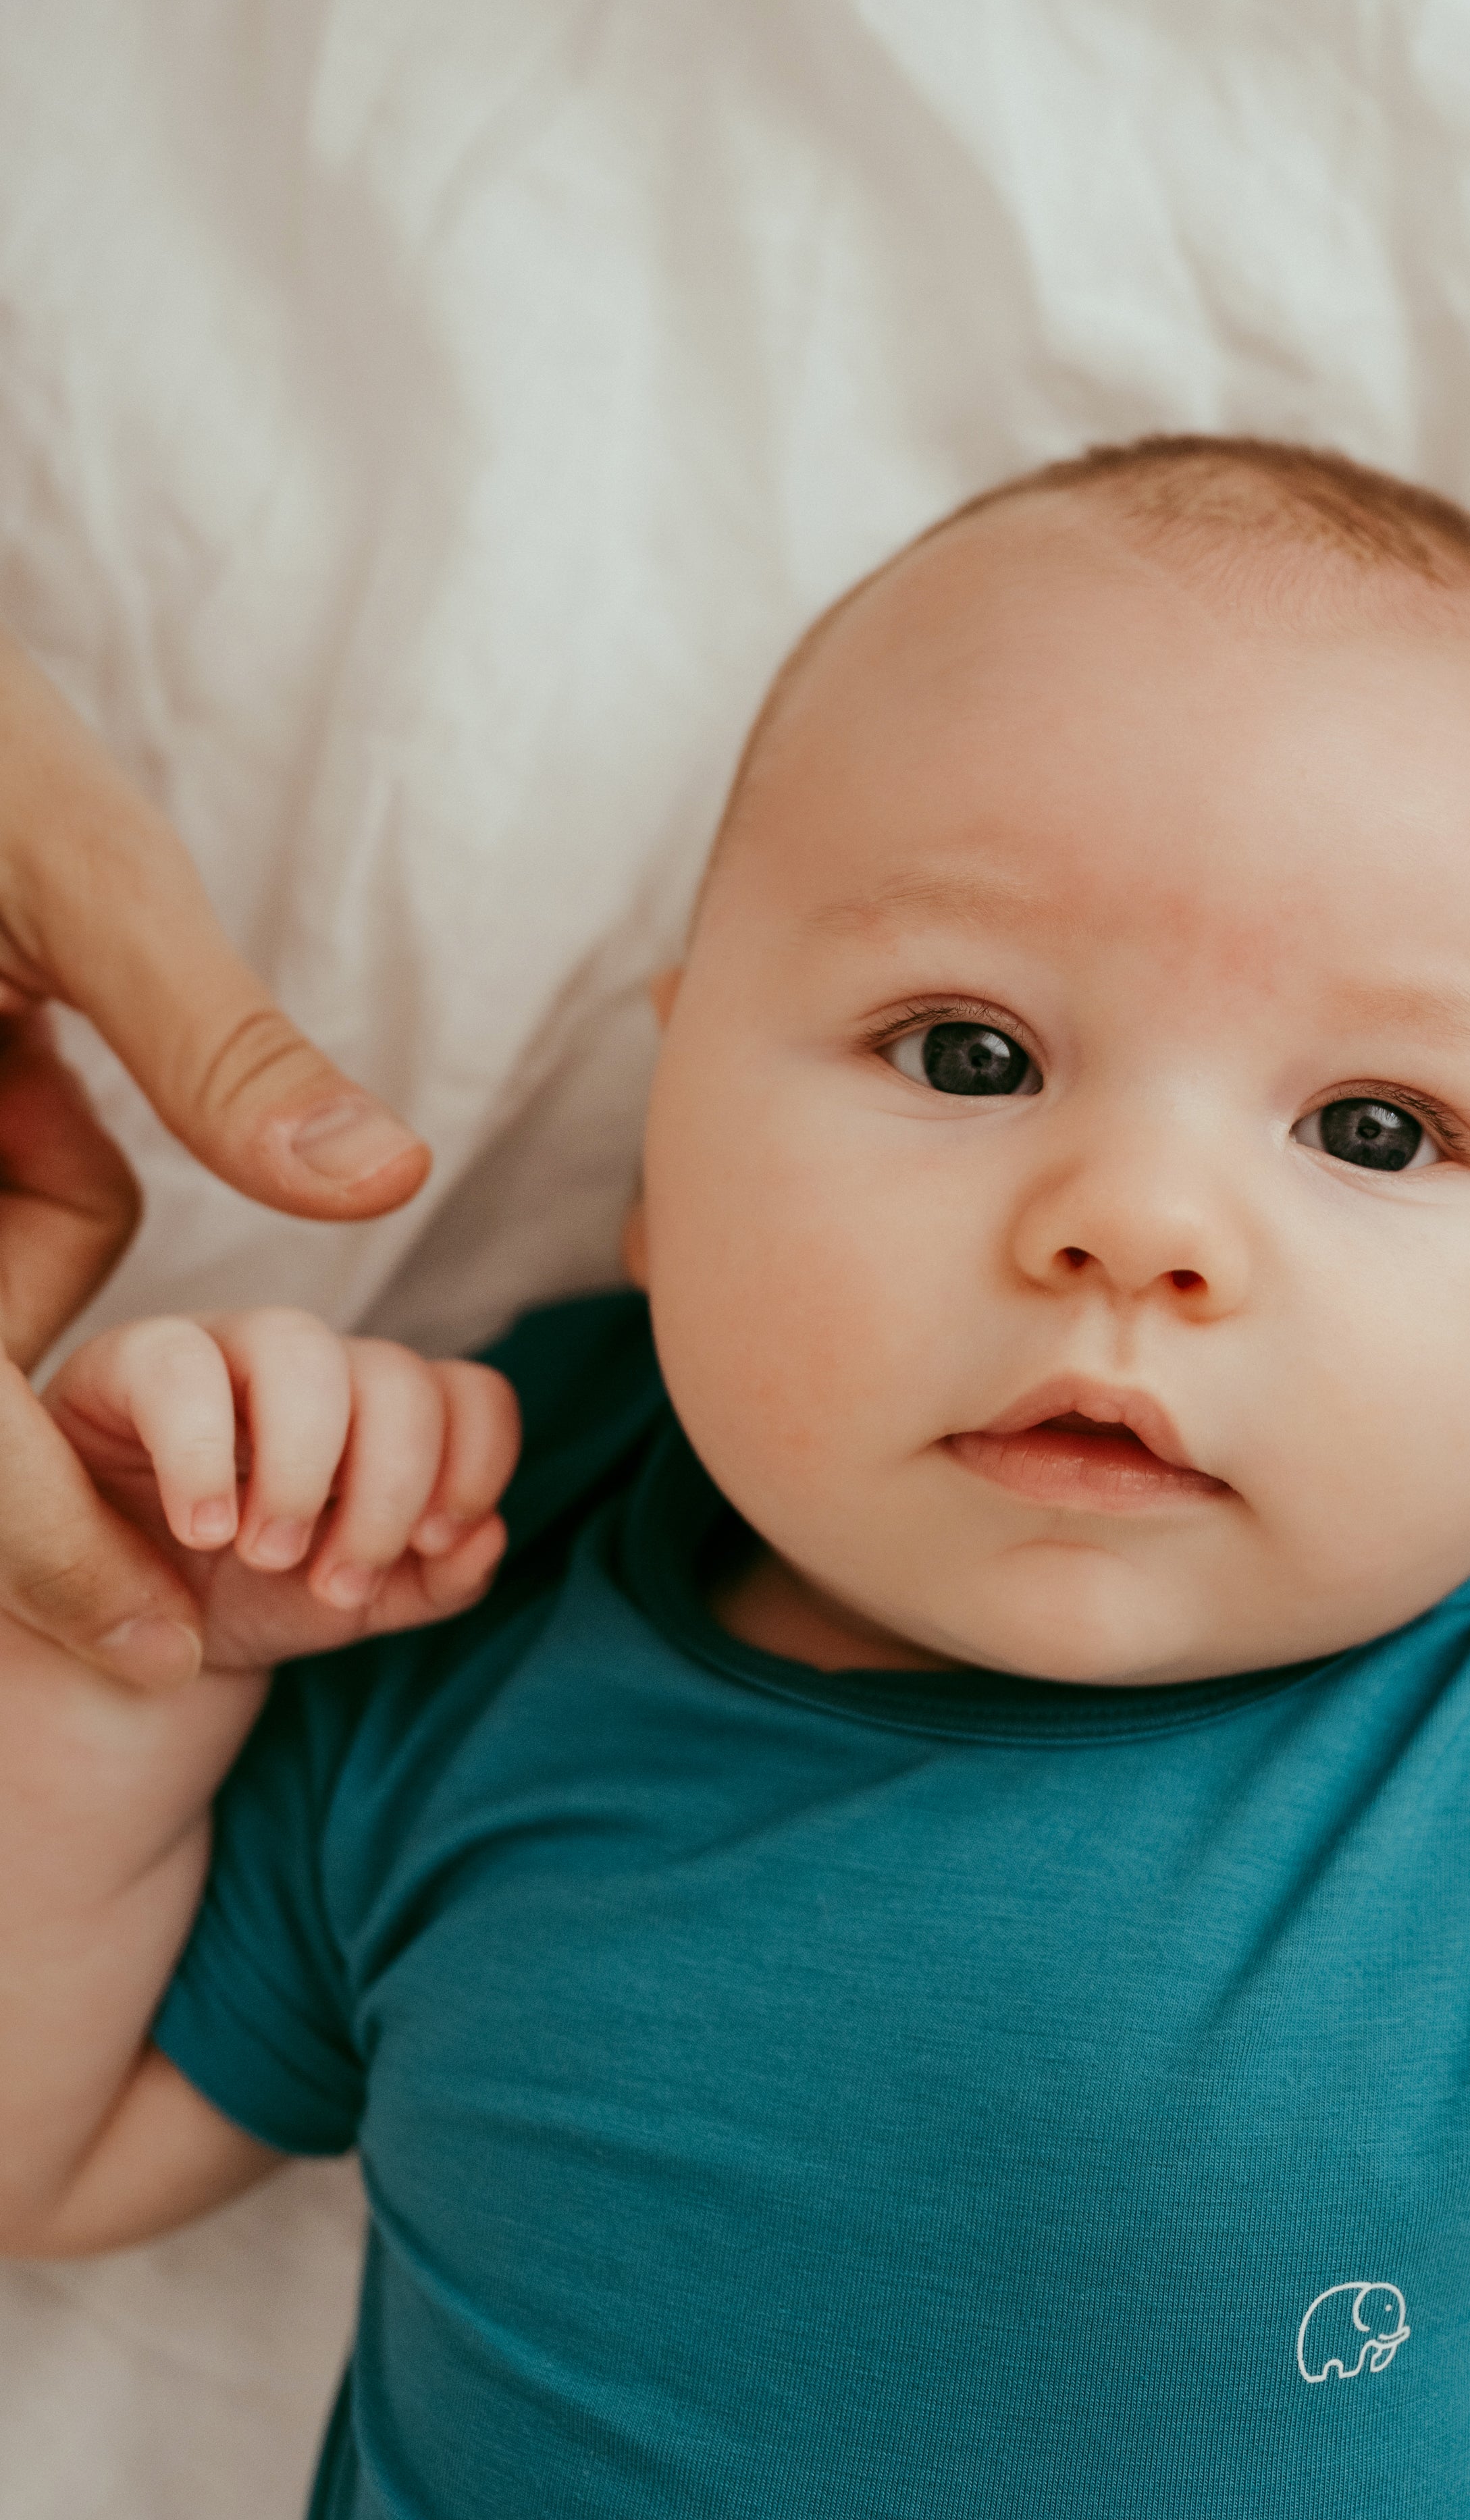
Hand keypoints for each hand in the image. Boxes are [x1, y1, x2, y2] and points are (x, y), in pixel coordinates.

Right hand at [0, 630, 430, 1686]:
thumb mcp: (76, 868)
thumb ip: (214, 1039)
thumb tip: (382, 1176)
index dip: (52, 1554)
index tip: (177, 1651)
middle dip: (50, 1490)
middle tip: (208, 1598)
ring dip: (39, 1296)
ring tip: (69, 1172)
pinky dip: (24, 1229)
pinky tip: (21, 1114)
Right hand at [42, 1311, 517, 1677]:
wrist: (130, 1627)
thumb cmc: (253, 1596)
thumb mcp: (354, 1605)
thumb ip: (436, 1582)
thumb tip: (488, 1538)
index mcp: (386, 1414)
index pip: (470, 1392)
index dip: (474, 1464)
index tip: (436, 1545)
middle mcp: (320, 1368)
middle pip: (397, 1374)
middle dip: (385, 1489)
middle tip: (336, 1580)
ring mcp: (228, 1350)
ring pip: (301, 1346)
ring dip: (300, 1465)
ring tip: (267, 1554)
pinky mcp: (134, 1361)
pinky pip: (177, 1363)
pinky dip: (199, 1452)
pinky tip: (201, 1527)